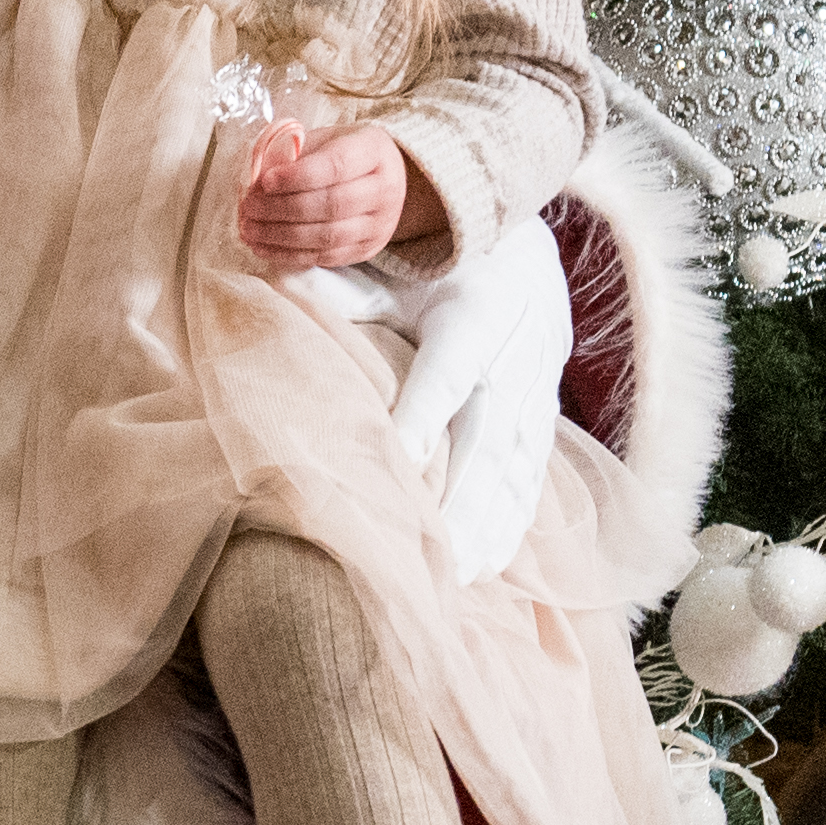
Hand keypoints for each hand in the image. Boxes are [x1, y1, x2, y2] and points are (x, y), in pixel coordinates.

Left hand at [236, 122, 412, 271]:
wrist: (387, 178)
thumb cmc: (346, 152)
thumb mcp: (325, 138)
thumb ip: (294, 152)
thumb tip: (255, 178)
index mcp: (373, 151)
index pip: (336, 166)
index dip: (298, 176)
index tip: (265, 181)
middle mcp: (384, 189)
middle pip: (331, 205)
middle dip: (282, 209)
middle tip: (248, 207)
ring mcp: (379, 224)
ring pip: (327, 236)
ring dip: (281, 235)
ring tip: (249, 229)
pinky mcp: (367, 250)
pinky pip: (325, 257)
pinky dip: (289, 254)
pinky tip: (263, 247)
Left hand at [382, 210, 573, 581]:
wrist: (525, 250)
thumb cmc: (441, 261)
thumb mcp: (398, 265)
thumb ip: (346, 288)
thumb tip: (280, 279)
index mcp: (471, 317)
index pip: (446, 375)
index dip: (425, 419)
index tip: (399, 466)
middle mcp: (513, 356)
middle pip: (489, 437)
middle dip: (465, 500)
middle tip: (439, 557)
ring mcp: (536, 389)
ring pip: (517, 465)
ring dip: (493, 522)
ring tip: (466, 574)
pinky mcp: (545, 412)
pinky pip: (535, 472)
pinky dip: (516, 518)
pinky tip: (495, 560)